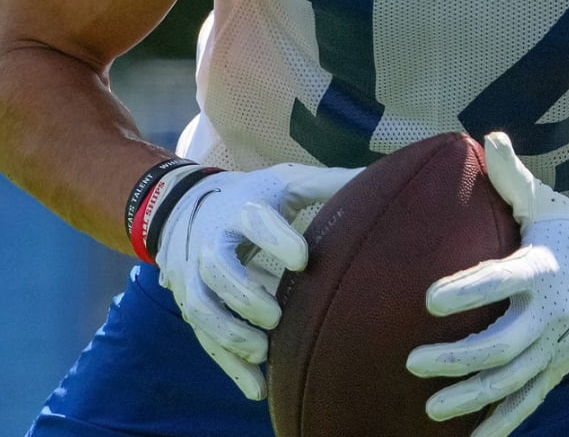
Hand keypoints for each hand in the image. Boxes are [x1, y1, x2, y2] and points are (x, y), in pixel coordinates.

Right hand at [154, 162, 357, 399]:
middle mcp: (211, 241)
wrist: (186, 204)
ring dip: (231, 334)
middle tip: (276, 315)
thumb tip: (382, 180)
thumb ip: (327, 185)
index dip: (275, 238)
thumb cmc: (251, 196)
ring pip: (202, 307)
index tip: (302, 258)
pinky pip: (204, 337)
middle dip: (245, 294)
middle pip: (217, 268)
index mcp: (241, 208)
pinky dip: (228, 365)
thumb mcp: (284, 183)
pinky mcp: (191, 302)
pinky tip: (257, 387)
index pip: (253, 220)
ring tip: (264, 352)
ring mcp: (195, 274)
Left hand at [406, 132, 568, 436]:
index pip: (500, 281)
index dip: (467, 290)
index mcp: (541, 269)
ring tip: (430, 406)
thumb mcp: (546, 201)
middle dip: (459, 357)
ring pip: (513, 381)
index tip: (428, 297)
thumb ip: (512, 177)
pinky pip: (531, 399)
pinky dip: (504, 420)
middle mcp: (551, 315)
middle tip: (414, 361)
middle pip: (503, 345)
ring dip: (473, 397)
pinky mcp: (559, 367)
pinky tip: (474, 436)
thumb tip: (487, 137)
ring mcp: (557, 348)